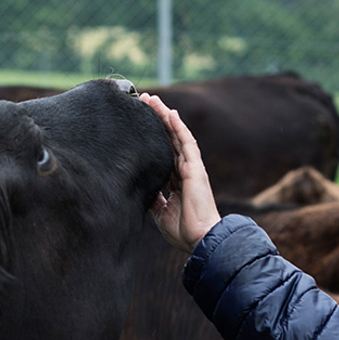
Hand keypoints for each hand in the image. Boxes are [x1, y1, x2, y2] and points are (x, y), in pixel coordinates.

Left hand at [140, 92, 221, 251]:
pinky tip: (170, 113)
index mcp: (177, 183)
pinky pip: (187, 143)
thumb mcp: (160, 213)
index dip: (152, 139)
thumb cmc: (184, 231)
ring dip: (165, 117)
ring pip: (176, 136)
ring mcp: (191, 169)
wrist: (200, 239)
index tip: (138, 126)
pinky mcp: (195, 169)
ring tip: (153, 100)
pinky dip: (178, 127)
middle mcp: (184, 172)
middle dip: (156, 121)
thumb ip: (154, 197)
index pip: (163, 154)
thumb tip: (142, 186)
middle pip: (168, 140)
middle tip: (143, 103)